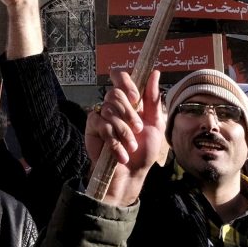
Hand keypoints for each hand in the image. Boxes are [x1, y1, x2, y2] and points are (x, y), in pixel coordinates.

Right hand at [85, 69, 166, 205]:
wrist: (132, 173)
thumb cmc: (145, 149)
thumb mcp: (155, 124)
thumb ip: (153, 99)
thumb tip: (154, 73)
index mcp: (129, 100)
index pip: (120, 77)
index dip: (125, 83)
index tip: (135, 97)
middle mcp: (114, 105)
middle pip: (115, 94)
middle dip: (129, 114)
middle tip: (138, 130)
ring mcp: (101, 115)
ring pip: (109, 110)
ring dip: (123, 131)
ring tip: (131, 147)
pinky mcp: (92, 127)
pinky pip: (100, 124)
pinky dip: (113, 140)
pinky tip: (120, 153)